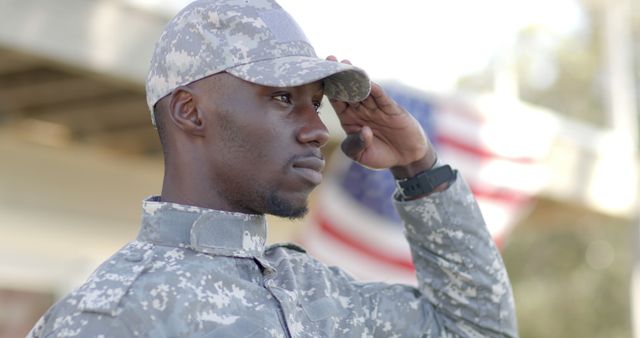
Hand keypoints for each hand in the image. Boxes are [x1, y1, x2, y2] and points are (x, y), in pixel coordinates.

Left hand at [326, 56, 435, 177]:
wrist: (406, 157)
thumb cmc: (380, 155)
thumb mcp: (361, 155)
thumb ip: (355, 145)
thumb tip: (364, 130)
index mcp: (348, 119)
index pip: (335, 100)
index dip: (327, 88)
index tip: (317, 76)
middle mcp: (361, 110)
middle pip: (347, 89)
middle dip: (338, 75)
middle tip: (329, 59)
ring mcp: (376, 108)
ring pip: (363, 90)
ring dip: (355, 77)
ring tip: (345, 63)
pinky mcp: (391, 109)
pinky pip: (381, 98)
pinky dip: (375, 89)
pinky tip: (367, 81)